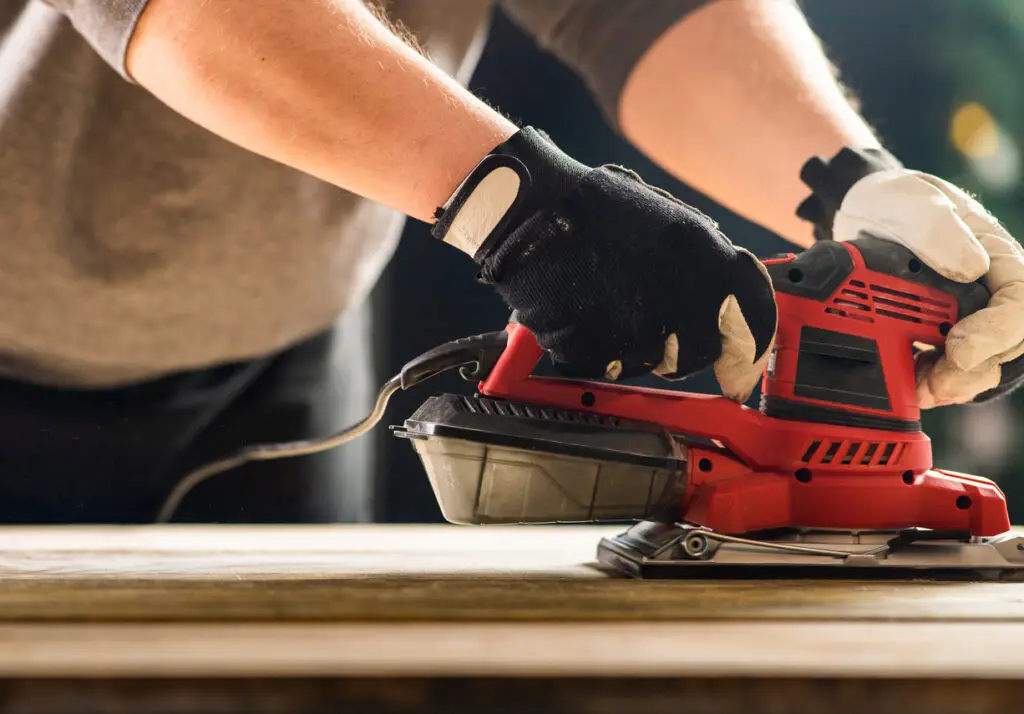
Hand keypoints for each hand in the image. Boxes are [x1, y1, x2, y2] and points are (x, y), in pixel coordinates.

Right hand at [430, 126, 777, 402]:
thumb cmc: (598, 210)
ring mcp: (633, 330)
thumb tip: (737, 307)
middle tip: (656, 322)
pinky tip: (585, 312)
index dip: (752, 350)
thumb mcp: (672, 220)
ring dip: (639, 346)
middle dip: (686, 348)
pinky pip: (607, 367)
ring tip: (609, 303)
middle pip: (702, 354)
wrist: (530, 213)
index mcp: (704, 257)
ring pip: (654, 364)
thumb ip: (711, 264)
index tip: (743, 368)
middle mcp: (676, 298)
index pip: (753, 319)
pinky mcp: (593, 351)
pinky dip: (599, 349)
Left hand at [796, 146, 1023, 407]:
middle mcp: (990, 293)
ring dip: (950, 383)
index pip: (1018, 305)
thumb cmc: (900, 202)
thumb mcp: (916, 202)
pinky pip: (946, 368)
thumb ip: (939, 230)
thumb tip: (971, 267)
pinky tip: (906, 382)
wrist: (865, 211)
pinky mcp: (938, 333)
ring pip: (978, 366)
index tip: (956, 347)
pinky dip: (929, 381)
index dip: (995, 334)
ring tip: (916, 387)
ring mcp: (966, 316)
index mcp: (999, 260)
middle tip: (932, 381)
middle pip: (1004, 347)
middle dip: (970, 371)